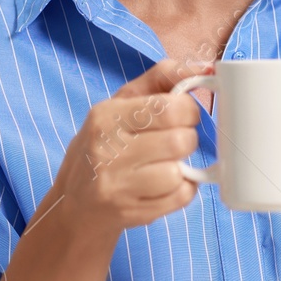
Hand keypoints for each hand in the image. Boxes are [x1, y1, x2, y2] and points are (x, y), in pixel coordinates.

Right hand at [49, 57, 207, 234]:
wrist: (75, 203)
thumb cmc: (107, 144)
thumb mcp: (123, 103)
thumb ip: (162, 77)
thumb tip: (205, 67)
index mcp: (106, 117)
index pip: (168, 108)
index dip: (188, 111)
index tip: (183, 115)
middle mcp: (107, 150)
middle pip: (179, 142)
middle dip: (187, 140)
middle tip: (176, 142)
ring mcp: (117, 185)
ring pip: (178, 173)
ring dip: (182, 168)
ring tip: (165, 164)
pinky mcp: (131, 213)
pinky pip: (180, 198)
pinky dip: (182, 190)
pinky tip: (164, 185)